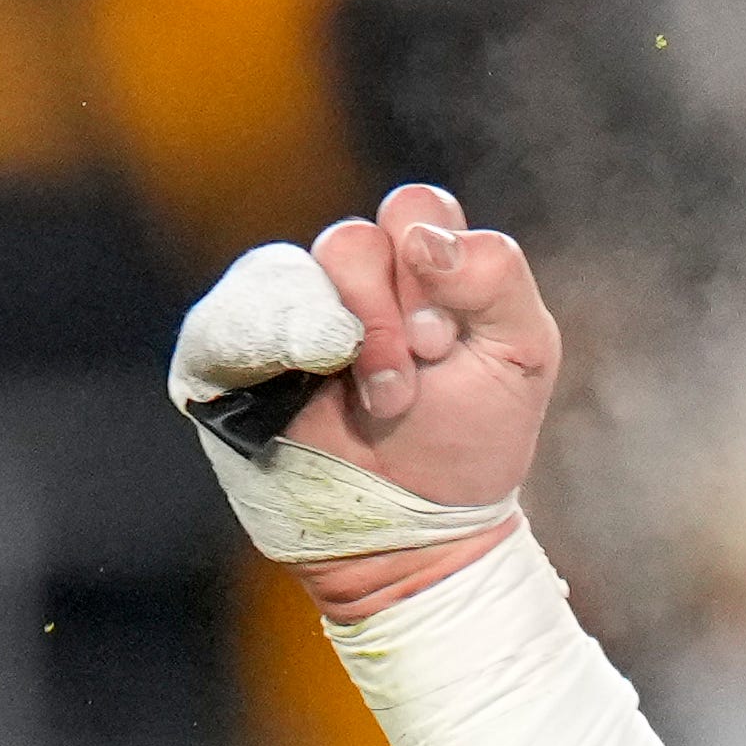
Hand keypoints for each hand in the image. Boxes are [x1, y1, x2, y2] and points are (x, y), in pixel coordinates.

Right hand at [178, 184, 560, 615]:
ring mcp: (288, 320)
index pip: (413, 210)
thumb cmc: (472, 439)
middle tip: (411, 378)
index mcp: (420, 264)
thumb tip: (423, 238)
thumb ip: (495, 277)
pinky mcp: (233, 362)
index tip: (444, 342)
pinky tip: (302, 378)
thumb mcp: (522, 353)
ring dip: (337, 343)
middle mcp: (350, 282)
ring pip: (287, 277)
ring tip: (377, 405)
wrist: (416, 534)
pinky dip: (263, 344)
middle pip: (351, 242)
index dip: (432, 265)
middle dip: (386, 313)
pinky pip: (223, 324)